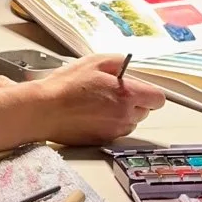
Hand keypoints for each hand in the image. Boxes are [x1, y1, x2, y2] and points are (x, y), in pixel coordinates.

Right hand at [36, 54, 164, 145]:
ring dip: (122, 113)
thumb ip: (118, 62)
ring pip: (130, 122)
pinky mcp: (103, 140)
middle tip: (112, 92)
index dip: (149, 91)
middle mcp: (125, 116)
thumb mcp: (93, 62)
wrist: (43, 110)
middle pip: (145, 110)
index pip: (158, 98)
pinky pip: (115, 131)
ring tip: (98, 103)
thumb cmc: (65, 86)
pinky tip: (90, 114)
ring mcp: (114, 131)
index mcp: (126, 95)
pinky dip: (108, 123)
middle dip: (133, 101)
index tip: (139, 88)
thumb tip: (128, 66)